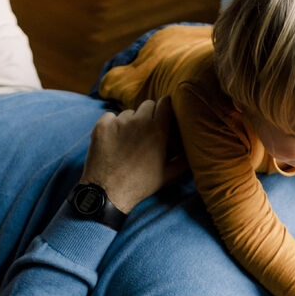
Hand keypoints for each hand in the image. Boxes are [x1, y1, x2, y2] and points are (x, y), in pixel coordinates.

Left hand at [81, 97, 186, 212]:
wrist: (108, 192)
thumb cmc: (140, 185)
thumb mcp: (168, 175)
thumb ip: (183, 160)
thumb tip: (192, 152)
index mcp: (158, 130)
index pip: (165, 103)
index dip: (164, 108)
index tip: (163, 115)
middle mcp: (139, 121)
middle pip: (147, 105)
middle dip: (149, 114)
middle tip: (146, 130)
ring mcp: (118, 122)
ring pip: (128, 113)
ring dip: (130, 122)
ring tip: (128, 140)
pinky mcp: (102, 126)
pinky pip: (110, 117)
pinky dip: (112, 125)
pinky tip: (113, 141)